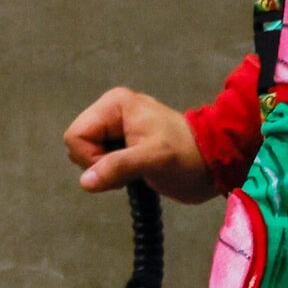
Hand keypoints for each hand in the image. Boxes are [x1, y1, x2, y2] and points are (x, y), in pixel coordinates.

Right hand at [64, 87, 215, 203]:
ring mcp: (116, 128)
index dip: (91, 157)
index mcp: (114, 105)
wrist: (212, 163)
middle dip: (99, 164)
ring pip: (87, 154)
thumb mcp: (153, 159)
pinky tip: (133, 171)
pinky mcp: (122, 143)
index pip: (76, 135)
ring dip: (107, 170)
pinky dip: (112, 172)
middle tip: (130, 168)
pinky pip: (100, 160)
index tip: (119, 167)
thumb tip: (85, 182)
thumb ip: (117, 166)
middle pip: (78, 144)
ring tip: (134, 170)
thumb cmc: (186, 157)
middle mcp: (111, 112)